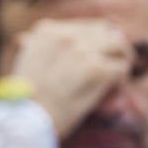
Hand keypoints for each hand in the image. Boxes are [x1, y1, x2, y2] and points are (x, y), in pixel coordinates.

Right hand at [9, 19, 132, 138]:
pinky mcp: (95, 70)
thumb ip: (42, 46)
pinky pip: (122, 67)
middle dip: (113, 47)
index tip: (96, 56)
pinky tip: (112, 89)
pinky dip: (121, 79)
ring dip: (121, 59)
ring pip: (119, 44)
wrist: (26, 121)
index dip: (95, 42)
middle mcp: (65, 35)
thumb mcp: (27, 61)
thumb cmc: (26, 97)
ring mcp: (81, 51)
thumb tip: (49, 40)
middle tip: (114, 64)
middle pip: (106, 31)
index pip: (86, 26)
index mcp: (46, 30)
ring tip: (117, 75)